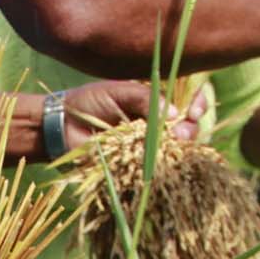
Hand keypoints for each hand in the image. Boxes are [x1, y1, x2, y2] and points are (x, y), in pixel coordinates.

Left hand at [63, 80, 204, 150]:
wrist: (61, 126)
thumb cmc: (88, 102)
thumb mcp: (118, 92)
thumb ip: (144, 98)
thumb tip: (175, 113)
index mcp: (155, 100)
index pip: (188, 100)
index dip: (198, 104)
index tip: (195, 111)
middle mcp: (156, 122)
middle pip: (189, 126)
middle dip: (191, 128)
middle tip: (181, 133)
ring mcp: (148, 144)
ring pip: (177, 148)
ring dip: (180, 148)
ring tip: (172, 145)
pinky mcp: (136, 163)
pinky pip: (156, 166)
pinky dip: (162, 164)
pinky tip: (161, 162)